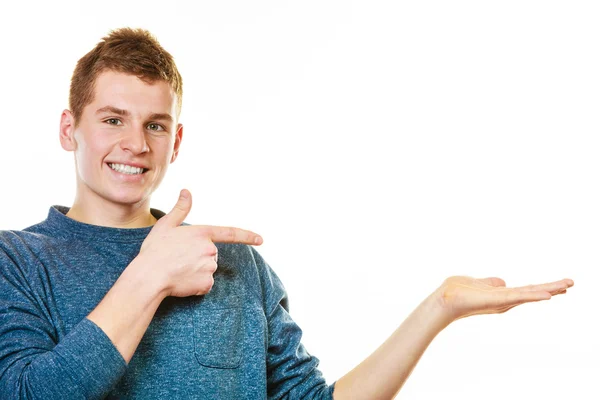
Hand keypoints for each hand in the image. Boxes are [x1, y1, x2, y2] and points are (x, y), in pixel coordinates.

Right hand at [137, 189, 262, 297]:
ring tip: (177, 270)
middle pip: (211, 254)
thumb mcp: (166, 225)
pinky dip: (195, 284)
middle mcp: (210, 250)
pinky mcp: (206, 283)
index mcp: (202, 233)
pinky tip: (181, 281)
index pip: (231, 233)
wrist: (148, 277)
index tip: (261, 240)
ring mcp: (209, 267)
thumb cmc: (155, 250)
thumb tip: (186, 191)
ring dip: (196, 271)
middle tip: (178, 258)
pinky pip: (204, 284)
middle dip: (198, 256)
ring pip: (207, 269)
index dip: (247, 236)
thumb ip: (180, 209)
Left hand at [434, 276, 573, 322]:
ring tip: (565, 286)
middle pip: (532, 292)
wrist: (444, 300)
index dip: (543, 287)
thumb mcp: (478, 283)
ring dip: (547, 289)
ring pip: (529, 294)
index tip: (561, 285)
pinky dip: (533, 296)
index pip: (527, 290)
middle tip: (572, 283)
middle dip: (552, 288)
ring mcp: (502, 301)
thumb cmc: (457, 292)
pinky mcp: (496, 300)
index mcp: (501, 295)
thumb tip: (503, 282)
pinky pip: (518, 297)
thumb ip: (490, 283)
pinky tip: (547, 294)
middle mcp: (504, 300)